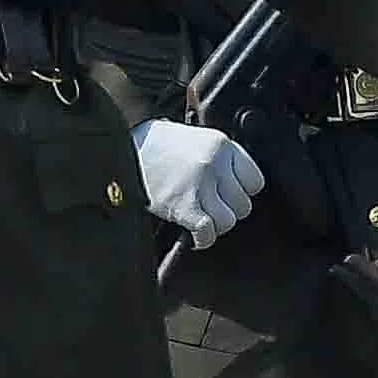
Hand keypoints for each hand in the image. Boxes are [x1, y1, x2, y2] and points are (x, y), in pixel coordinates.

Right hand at [134, 119, 263, 246]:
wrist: (122, 148)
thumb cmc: (157, 145)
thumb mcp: (194, 138)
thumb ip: (218, 158)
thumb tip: (234, 187)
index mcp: (221, 144)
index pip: (255, 180)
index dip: (242, 192)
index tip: (228, 195)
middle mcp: (214, 164)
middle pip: (243, 204)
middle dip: (227, 210)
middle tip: (210, 209)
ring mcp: (199, 185)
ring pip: (228, 221)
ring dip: (216, 226)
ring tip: (202, 221)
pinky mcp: (182, 205)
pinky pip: (207, 232)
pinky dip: (203, 239)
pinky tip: (195, 236)